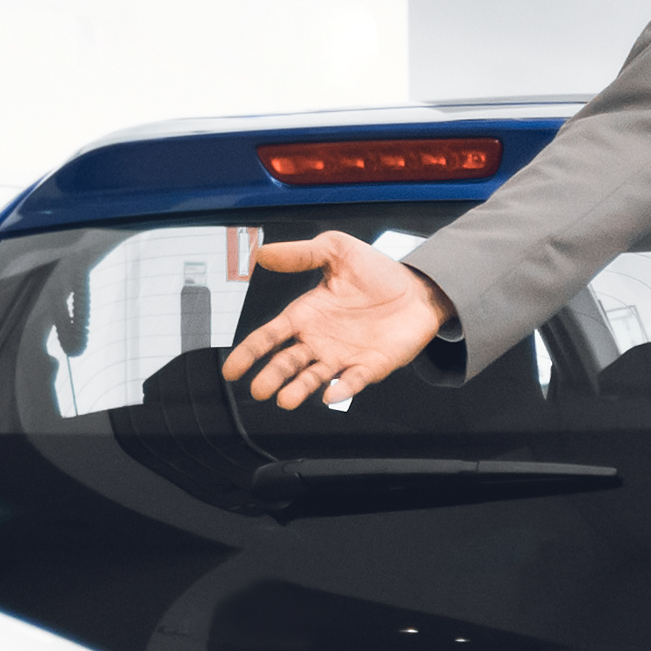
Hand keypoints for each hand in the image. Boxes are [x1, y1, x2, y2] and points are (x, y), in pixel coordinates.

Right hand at [221, 231, 450, 409]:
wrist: (418, 287)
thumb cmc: (375, 271)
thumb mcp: (336, 250)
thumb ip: (301, 254)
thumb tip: (263, 253)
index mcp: (305, 315)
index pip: (270, 337)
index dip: (250, 353)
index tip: (232, 370)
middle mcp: (319, 340)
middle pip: (288, 363)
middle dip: (272, 376)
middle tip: (259, 390)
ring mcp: (344, 356)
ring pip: (314, 378)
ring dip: (299, 389)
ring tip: (285, 400)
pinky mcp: (370, 367)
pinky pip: (353, 382)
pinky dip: (341, 390)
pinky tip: (331, 395)